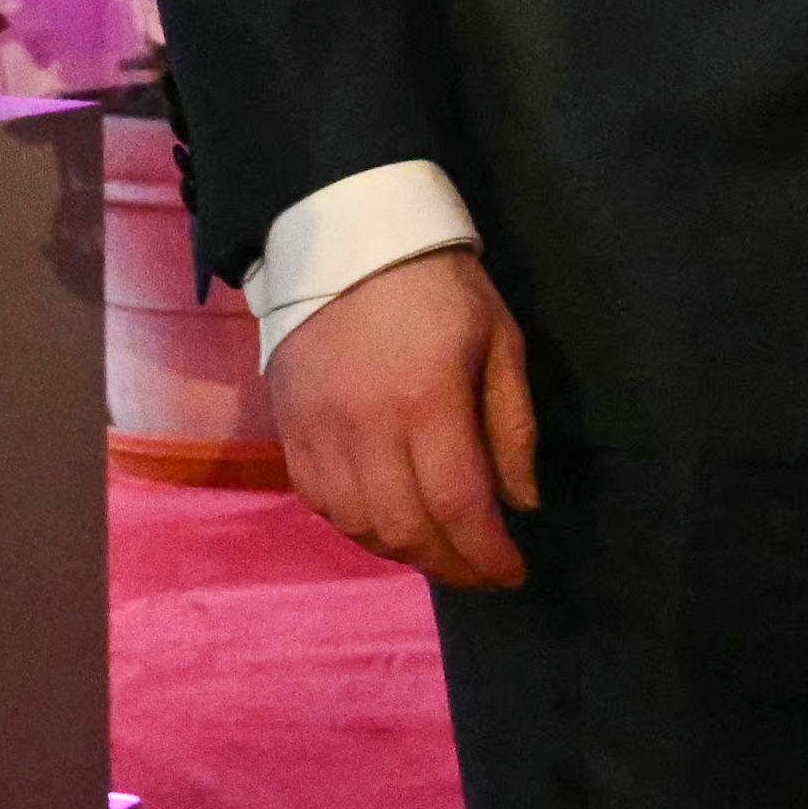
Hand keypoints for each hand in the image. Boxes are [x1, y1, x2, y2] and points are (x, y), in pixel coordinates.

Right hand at [265, 246, 539, 589]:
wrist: (345, 234)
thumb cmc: (439, 285)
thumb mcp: (499, 340)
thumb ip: (512, 426)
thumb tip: (520, 504)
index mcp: (427, 399)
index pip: (458, 504)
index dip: (486, 554)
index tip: (512, 574)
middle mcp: (365, 425)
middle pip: (405, 528)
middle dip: (450, 565)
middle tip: (480, 572)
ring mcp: (318, 428)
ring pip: (358, 524)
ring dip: (403, 552)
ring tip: (439, 552)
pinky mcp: (287, 426)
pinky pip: (319, 501)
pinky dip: (356, 527)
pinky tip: (387, 525)